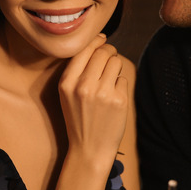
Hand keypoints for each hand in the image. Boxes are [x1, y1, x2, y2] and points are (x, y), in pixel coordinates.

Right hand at [58, 34, 128, 163]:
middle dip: (109, 52)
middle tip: (109, 59)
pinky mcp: (119, 101)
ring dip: (115, 67)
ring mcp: (103, 94)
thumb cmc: (79, 118)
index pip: (84, 50)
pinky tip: (113, 98)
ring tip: (110, 80)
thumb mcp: (67, 94)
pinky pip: (123, 79)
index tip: (102, 40)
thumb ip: (78, 70)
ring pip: (116, 62)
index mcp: (67, 83)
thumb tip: (99, 41)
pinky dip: (120, 85)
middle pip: (103, 52)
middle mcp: (84, 86)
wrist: (89, 149)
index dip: (96, 41)